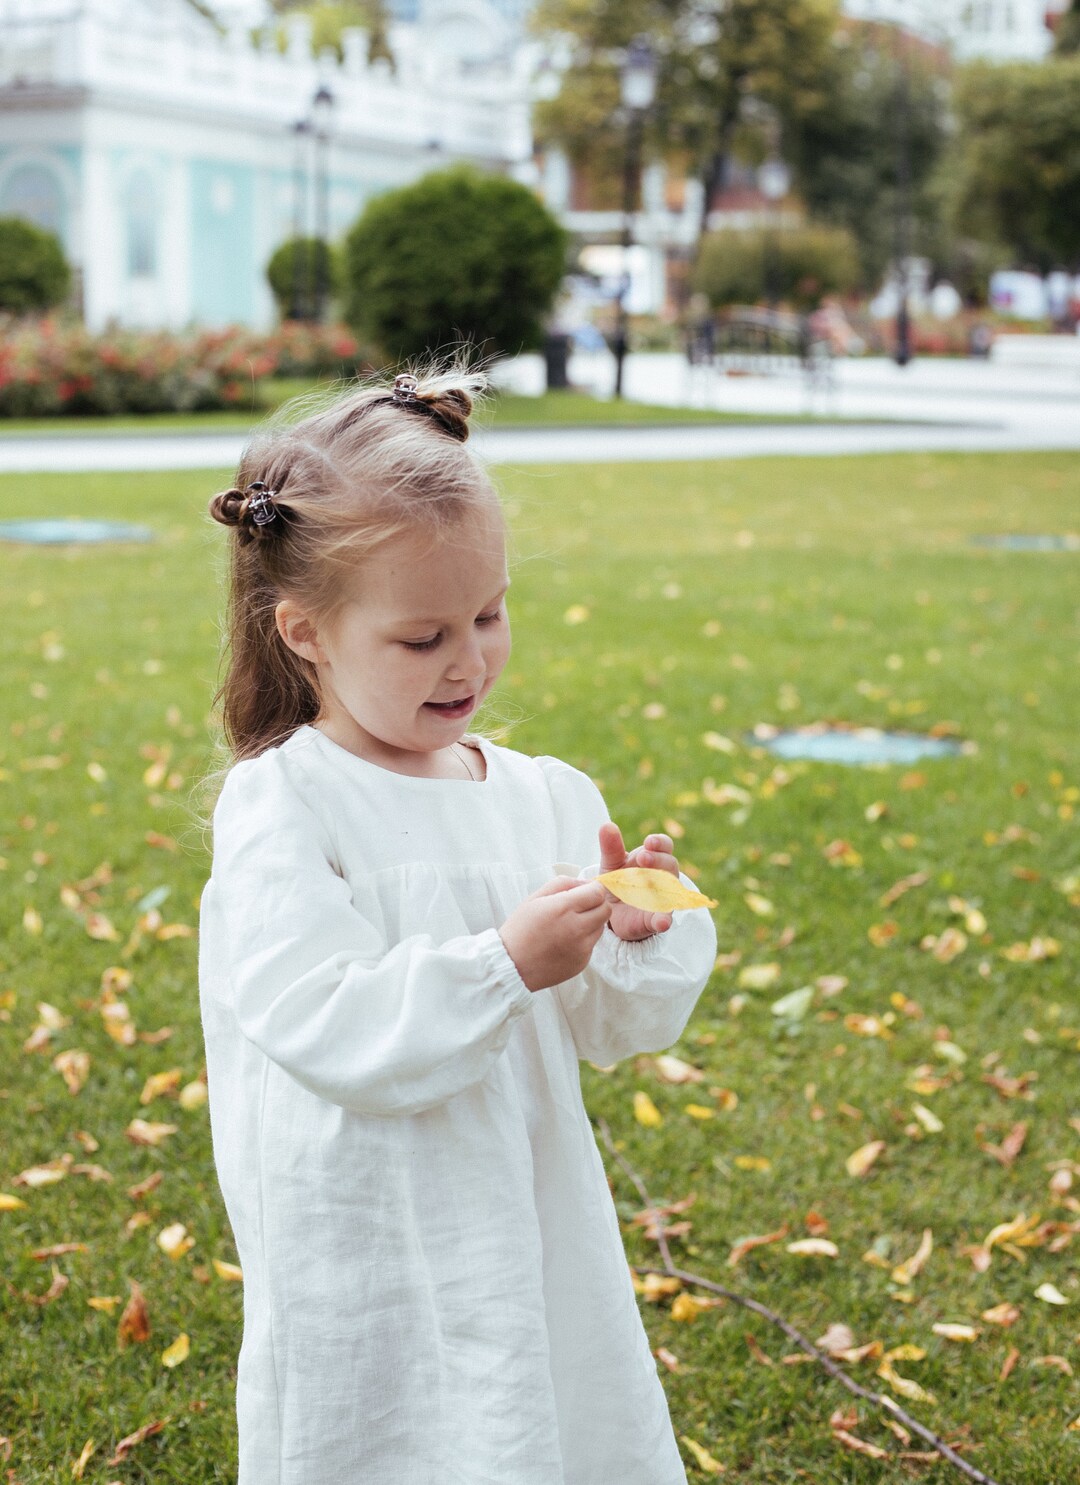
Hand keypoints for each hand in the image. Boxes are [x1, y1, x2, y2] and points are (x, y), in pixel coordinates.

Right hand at [499, 876, 612, 991]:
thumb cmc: (520, 930)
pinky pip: (592, 945)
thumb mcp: (535, 897)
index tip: (585, 893)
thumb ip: (563, 883)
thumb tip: (586, 882)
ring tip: (570, 926)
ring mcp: (581, 948)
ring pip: (601, 927)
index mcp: (563, 908)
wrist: (512, 965)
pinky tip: (565, 942)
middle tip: (581, 908)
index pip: (598, 893)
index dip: (593, 890)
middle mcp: (576, 928)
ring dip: (591, 923)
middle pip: (605, 910)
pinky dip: (584, 941)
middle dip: (596, 905)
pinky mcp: (582, 962)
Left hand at [598, 822, 678, 941]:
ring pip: (672, 891)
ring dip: (665, 887)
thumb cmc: (618, 881)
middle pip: (670, 864)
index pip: (664, 846)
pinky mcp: (657, 919)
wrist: (611, 913)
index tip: (648, 842)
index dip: (660, 842)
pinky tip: (661, 922)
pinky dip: (664, 920)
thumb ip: (611, 847)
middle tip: (642, 858)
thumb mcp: (611, 864)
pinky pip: (664, 919)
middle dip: (658, 860)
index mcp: (653, 859)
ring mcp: (663, 898)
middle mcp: (663, 877)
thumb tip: (606, 825)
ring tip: (652, 885)